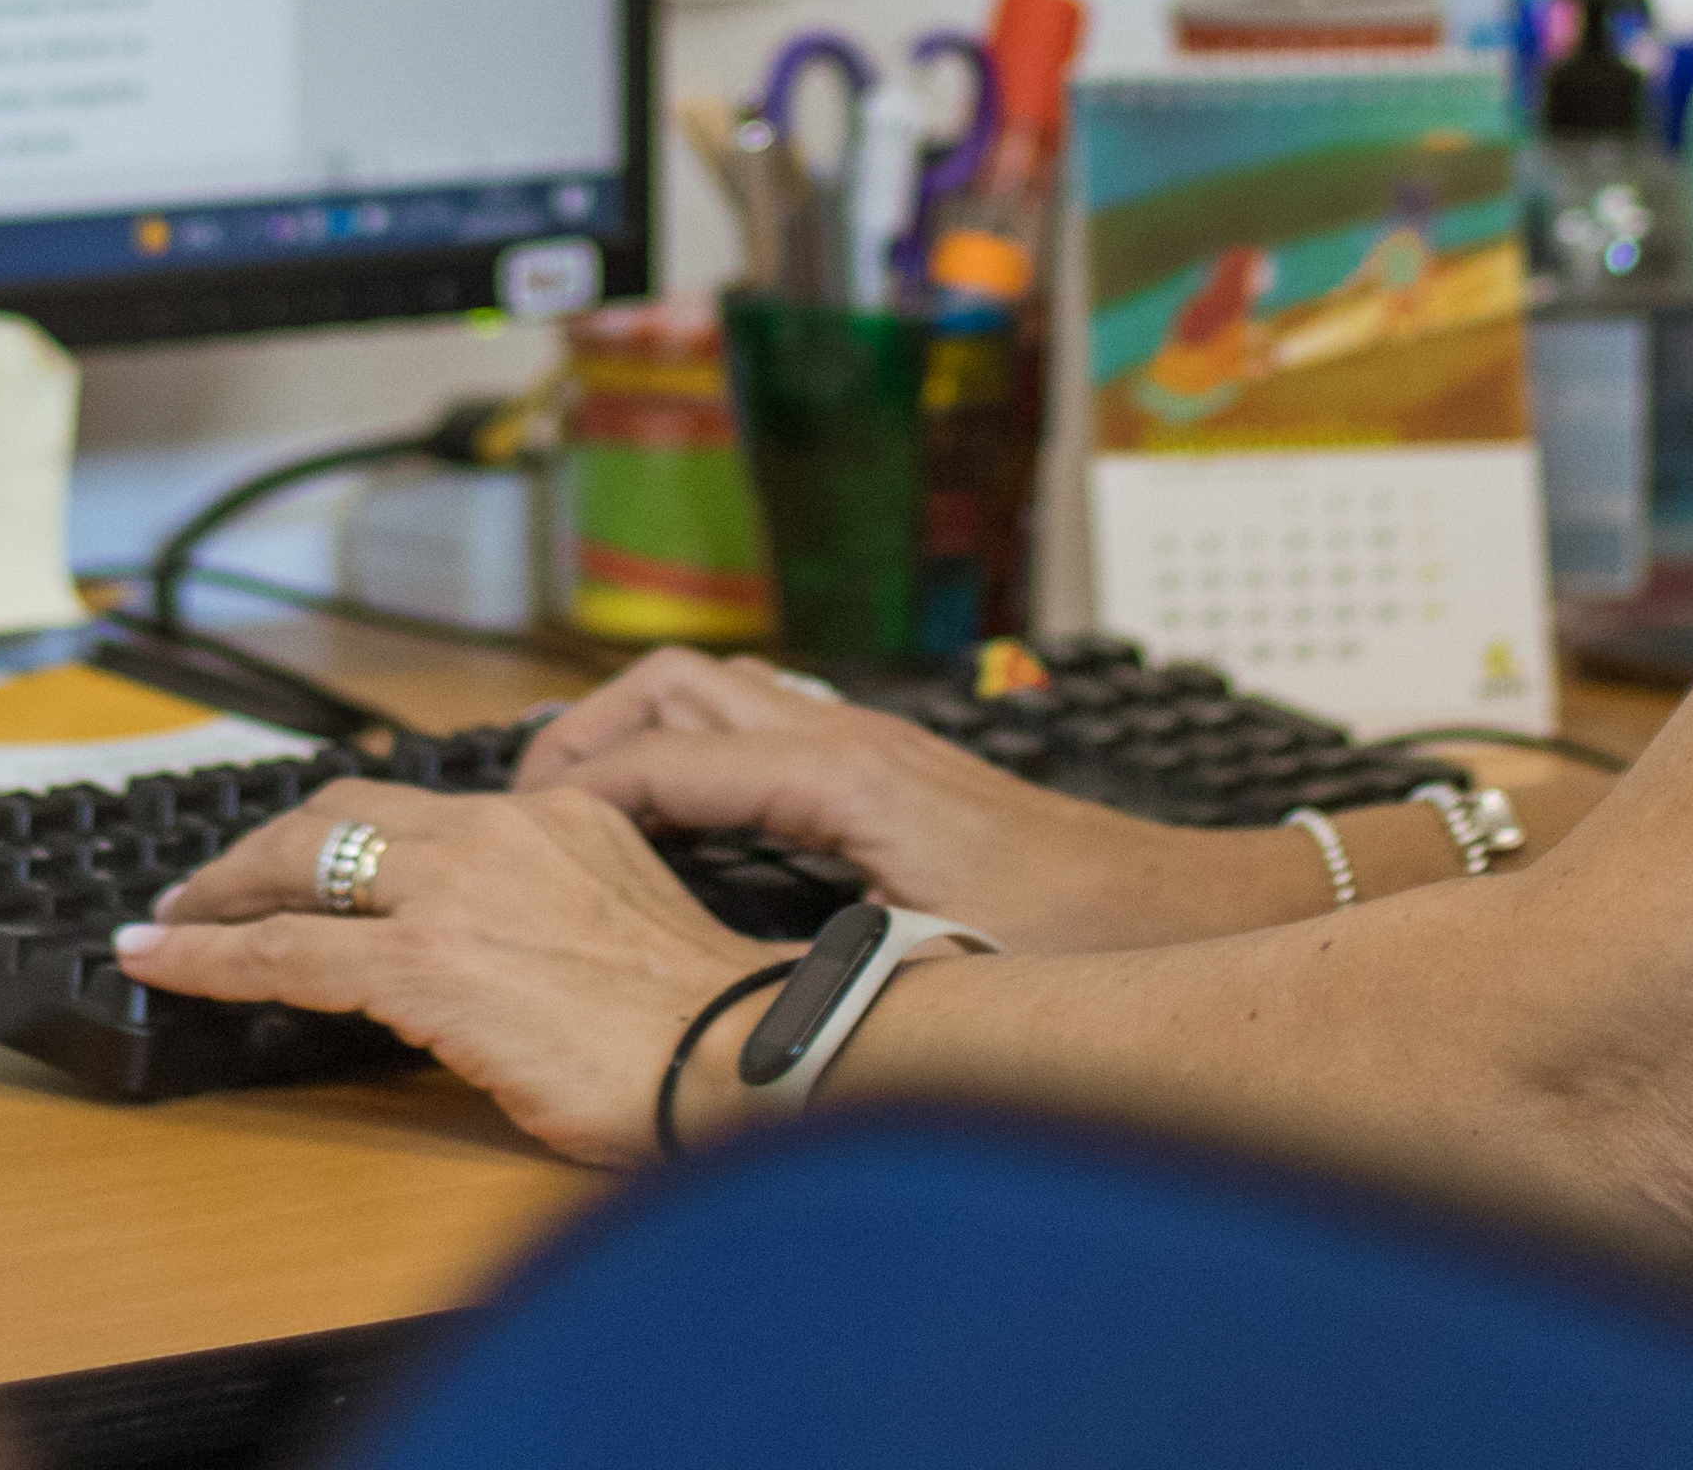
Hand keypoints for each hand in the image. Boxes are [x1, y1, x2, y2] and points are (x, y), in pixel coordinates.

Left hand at [117, 779, 784, 1166]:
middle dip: (264, 848)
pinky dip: (206, 953)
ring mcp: (456, 890)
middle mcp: (500, 829)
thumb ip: (555, 907)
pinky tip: (160, 961)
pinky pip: (283, 951)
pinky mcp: (423, 964)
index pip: (418, 810)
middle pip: (344, 813)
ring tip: (173, 919)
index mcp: (557, 816)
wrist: (739, 1060)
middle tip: (210, 885)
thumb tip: (497, 949)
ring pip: (303, 863)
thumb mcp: (628, 923)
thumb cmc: (704, 1027)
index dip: (341, 834)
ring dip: (222, 890)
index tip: (300, 861)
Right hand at [515, 650, 1287, 950]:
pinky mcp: (881, 769)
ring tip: (575, 802)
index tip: (515, 836)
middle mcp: (848, 737)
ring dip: (636, 729)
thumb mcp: (939, 962)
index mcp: (843, 774)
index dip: (578, 793)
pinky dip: (690, 749)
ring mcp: (865, 743)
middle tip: (528, 802)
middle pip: (677, 683)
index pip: (667, 756)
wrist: (1177, 910)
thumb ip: (828, 967)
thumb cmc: (1078, 941)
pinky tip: (672, 818)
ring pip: (715, 692)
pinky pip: (754, 725)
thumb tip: (729, 1008)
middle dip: (589, 729)